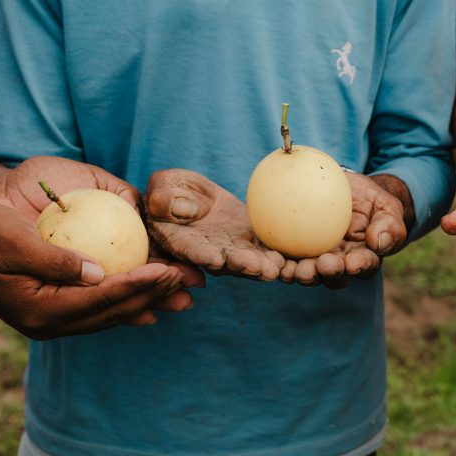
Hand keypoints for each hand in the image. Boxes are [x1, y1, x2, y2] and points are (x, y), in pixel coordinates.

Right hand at [0, 156, 198, 338]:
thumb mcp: (10, 239)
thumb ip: (53, 259)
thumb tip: (96, 272)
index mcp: (40, 310)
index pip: (101, 299)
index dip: (138, 285)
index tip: (168, 270)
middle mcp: (52, 322)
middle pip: (114, 311)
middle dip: (154, 295)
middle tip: (188, 279)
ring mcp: (56, 320)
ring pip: (113, 314)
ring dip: (150, 301)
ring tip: (183, 290)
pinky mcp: (60, 310)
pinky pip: (102, 309)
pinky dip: (129, 302)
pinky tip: (154, 298)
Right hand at [146, 169, 285, 280]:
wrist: (196, 195)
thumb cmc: (173, 189)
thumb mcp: (164, 186)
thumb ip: (166, 199)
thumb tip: (184, 210)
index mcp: (181, 240)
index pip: (190, 249)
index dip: (201, 255)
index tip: (214, 259)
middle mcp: (207, 252)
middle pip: (225, 263)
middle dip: (241, 266)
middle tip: (256, 268)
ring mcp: (231, 250)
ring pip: (248, 262)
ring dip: (262, 267)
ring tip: (276, 269)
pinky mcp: (251, 243)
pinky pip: (265, 251)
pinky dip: (277, 257)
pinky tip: (291, 260)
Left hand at [278, 172, 406, 287]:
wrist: (344, 189)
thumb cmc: (372, 200)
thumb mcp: (387, 207)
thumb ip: (389, 225)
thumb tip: (377, 242)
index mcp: (363, 259)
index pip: (363, 266)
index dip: (357, 266)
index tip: (351, 262)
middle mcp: (339, 265)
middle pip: (333, 275)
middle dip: (325, 273)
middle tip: (319, 265)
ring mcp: (316, 259)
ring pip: (308, 272)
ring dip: (300, 273)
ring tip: (293, 269)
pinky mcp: (294, 250)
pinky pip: (285, 257)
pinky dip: (278, 259)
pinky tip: (270, 254)